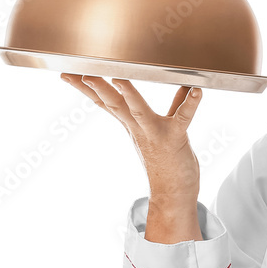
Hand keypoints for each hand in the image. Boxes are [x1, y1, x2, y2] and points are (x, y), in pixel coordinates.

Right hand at [60, 74, 201, 196]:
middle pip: (114, 104)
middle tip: (82, 73)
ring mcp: (155, 133)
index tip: (69, 73)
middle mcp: (139, 128)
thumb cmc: (170, 161)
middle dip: (97, 88)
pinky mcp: (175, 138)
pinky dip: (191, 103)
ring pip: (138, 111)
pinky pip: (183, 117)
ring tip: (118, 79)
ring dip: (129, 95)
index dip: (86, 88)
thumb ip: (175, 105)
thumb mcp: (165, 129)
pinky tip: (197, 90)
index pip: (106, 103)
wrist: (174, 194)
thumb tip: (185, 85)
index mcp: (132, 124)